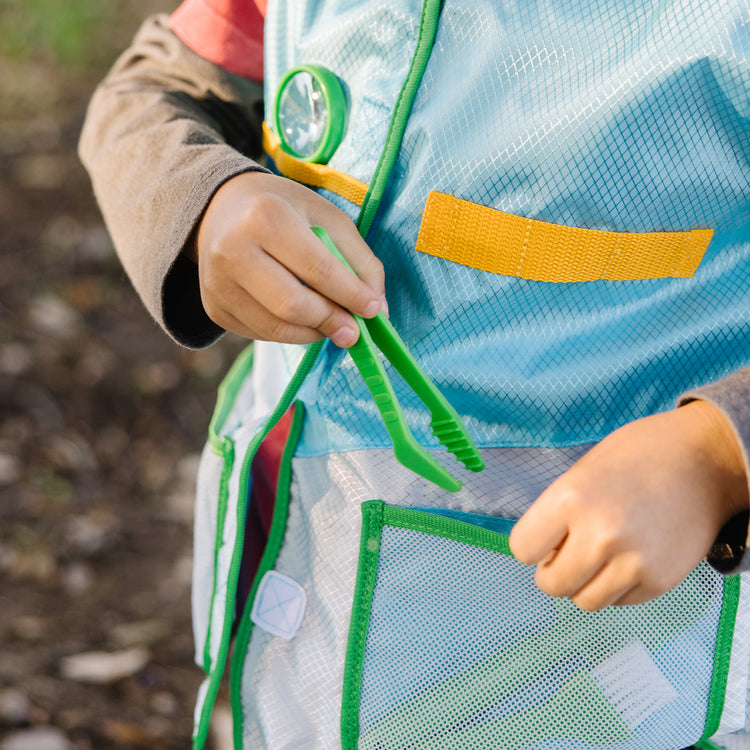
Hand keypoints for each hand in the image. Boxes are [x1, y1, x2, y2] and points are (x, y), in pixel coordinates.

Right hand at [194, 171, 385, 346]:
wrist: (220, 209)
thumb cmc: (283, 210)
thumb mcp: (327, 218)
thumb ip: (360, 261)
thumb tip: (379, 311)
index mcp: (266, 216)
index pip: (316, 268)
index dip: (350, 294)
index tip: (373, 310)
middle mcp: (233, 250)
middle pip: (292, 305)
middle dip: (331, 321)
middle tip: (353, 330)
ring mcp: (218, 283)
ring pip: (276, 328)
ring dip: (313, 333)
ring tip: (330, 323)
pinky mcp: (214, 307)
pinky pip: (261, 334)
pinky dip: (290, 334)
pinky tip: (301, 318)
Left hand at [509, 401, 748, 609]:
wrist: (705, 460)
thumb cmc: (638, 456)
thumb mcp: (583, 471)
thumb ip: (557, 513)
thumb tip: (541, 554)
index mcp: (572, 497)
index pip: (522, 549)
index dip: (531, 546)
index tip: (545, 539)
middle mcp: (600, 534)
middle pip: (551, 584)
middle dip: (554, 571)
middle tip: (570, 552)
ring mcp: (632, 562)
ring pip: (584, 600)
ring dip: (585, 583)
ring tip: (600, 555)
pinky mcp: (659, 581)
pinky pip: (619, 601)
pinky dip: (617, 586)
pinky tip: (628, 556)